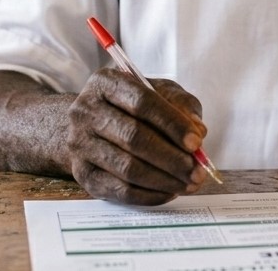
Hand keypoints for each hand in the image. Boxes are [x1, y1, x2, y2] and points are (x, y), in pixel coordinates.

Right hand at [67, 68, 208, 204]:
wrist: (87, 125)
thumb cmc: (129, 105)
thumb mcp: (157, 90)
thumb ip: (180, 103)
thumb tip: (198, 131)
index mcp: (106, 82)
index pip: (142, 102)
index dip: (172, 123)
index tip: (196, 142)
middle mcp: (86, 111)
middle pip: (134, 137)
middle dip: (171, 157)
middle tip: (197, 171)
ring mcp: (80, 144)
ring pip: (127, 168)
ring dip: (164, 179)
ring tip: (189, 184)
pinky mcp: (82, 175)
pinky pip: (119, 190)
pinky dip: (149, 194)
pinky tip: (169, 191)